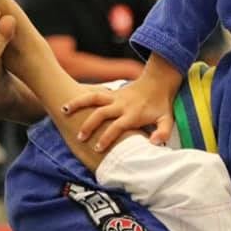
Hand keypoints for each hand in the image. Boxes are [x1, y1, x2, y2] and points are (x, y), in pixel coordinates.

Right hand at [60, 55, 181, 149]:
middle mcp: (121, 105)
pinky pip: (93, 94)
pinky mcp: (110, 93)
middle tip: (79, 138)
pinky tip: (67, 105)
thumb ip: (163, 131)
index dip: (107, 137)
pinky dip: (80, 98)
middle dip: (90, 125)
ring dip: (78, 104)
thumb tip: (155, 143)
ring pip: (93, 99)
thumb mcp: (167, 119)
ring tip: (63, 112)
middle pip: (101, 113)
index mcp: (133, 114)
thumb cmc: (161, 104)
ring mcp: (114, 97)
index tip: (98, 148)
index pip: (117, 126)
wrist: (158, 81)